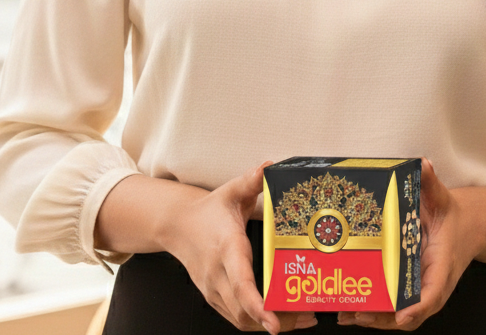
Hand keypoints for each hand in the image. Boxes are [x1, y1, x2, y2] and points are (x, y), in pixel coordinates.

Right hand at [168, 162, 316, 333]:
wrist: (177, 225)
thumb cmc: (209, 210)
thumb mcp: (231, 191)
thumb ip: (252, 180)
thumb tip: (270, 166)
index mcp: (226, 247)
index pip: (240, 283)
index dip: (258, 305)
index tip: (274, 322)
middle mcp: (217, 273)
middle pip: (243, 311)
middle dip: (276, 319)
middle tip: (308, 317)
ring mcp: (213, 289)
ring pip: (240, 320)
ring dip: (268, 324)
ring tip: (301, 319)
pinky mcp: (213, 297)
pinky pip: (235, 318)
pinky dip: (256, 322)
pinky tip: (279, 316)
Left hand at [337, 158, 476, 330]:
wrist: (465, 228)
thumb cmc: (451, 217)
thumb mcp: (442, 198)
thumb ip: (431, 183)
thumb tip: (424, 164)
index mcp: (442, 264)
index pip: (433, 292)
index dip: (417, 306)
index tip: (401, 314)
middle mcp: (432, 283)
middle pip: (411, 312)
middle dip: (385, 318)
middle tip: (359, 314)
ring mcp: (420, 288)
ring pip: (399, 314)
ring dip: (375, 319)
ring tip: (347, 315)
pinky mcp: (410, 287)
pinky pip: (394, 305)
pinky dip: (376, 311)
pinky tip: (352, 309)